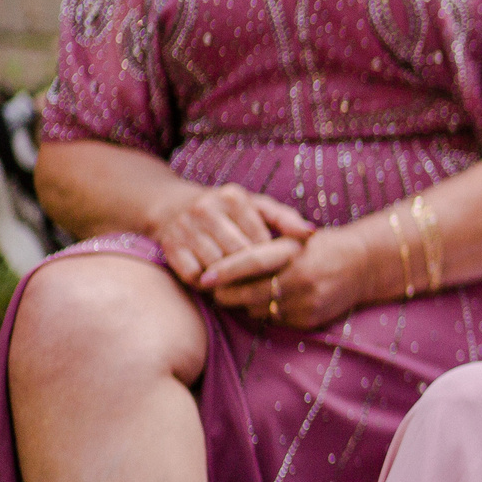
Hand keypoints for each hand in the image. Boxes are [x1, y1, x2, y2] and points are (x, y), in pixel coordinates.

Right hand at [149, 183, 314, 288]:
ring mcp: (185, 228)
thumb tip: (311, 234)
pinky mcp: (170, 247)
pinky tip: (216, 282)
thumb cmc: (227, 210)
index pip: (260, 238)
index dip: (270, 258)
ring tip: (242, 284)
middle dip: (252, 272)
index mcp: (233, 197)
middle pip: (239, 254)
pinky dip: (207, 284)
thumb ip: (285, 219)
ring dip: (230, 280)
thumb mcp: (256, 206)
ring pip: (217, 267)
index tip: (277, 267)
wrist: (172, 206)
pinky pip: (194, 276)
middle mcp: (207, 210)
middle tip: (263, 283)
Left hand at [206, 224, 382, 330]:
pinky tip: (268, 301)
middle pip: (250, 292)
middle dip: (227, 294)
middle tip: (214, 290)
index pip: (252, 261)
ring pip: (258, 309)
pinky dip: (266, 311)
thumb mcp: (296, 238)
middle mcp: (301, 278)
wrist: (366, 264)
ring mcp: (306, 301)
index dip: (226, 270)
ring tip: (240, 294)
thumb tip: (222, 262)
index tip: (205, 276)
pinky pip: (275, 320)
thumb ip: (264, 248)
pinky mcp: (310, 319)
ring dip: (246, 303)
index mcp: (295, 252)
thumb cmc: (322, 246)